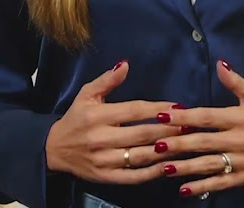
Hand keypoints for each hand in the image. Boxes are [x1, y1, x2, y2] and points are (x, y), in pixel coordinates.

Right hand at [44, 60, 184, 184]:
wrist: (53, 149)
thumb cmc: (75, 118)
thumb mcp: (86, 94)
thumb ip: (107, 80)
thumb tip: (125, 64)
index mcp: (97, 116)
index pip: (133, 111)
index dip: (157, 109)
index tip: (178, 107)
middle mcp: (100, 138)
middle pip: (141, 135)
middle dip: (168, 130)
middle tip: (190, 126)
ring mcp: (103, 160)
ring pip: (140, 157)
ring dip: (165, 152)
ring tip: (186, 145)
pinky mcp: (105, 178)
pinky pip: (132, 177)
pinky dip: (152, 173)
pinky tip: (168, 167)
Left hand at [156, 59, 243, 196]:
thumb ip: (235, 82)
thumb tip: (219, 63)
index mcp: (239, 118)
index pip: (207, 117)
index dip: (185, 116)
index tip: (164, 115)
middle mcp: (238, 139)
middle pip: (204, 142)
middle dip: (179, 144)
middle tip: (156, 145)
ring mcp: (241, 160)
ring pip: (209, 164)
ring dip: (186, 167)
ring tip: (164, 167)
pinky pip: (220, 183)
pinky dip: (202, 187)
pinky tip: (184, 189)